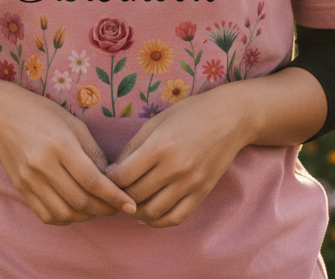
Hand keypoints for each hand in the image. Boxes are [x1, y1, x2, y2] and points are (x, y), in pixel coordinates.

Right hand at [0, 87, 137, 225]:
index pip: (92, 181)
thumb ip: (93, 152)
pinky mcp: (21, 188)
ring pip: (64, 213)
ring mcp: (29, 179)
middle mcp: (43, 165)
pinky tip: (75, 209)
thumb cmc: (42, 113)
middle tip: (118, 206)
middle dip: (104, 209)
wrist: (1, 115)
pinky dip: (65, 218)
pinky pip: (46, 215)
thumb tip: (111, 178)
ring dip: (86, 216)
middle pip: (80, 201)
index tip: (131, 205)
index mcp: (60, 145)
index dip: (114, 197)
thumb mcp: (74, 124)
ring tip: (98, 207)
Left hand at [105, 88, 248, 227]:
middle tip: (113, 191)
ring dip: (136, 211)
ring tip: (130, 202)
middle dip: (119, 196)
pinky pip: (176, 217)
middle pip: (135, 196)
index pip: (123, 176)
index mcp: (160, 146)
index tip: (104, 179)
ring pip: (153, 212)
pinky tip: (149, 213)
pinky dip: (158, 221)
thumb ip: (133, 147)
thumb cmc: (190, 113)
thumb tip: (114, 171)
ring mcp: (190, 183)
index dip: (108, 181)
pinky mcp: (202, 192)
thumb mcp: (156, 121)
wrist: (230, 117)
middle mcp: (175, 168)